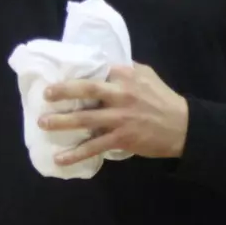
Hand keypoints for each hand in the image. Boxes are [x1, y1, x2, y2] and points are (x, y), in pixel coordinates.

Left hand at [38, 63, 189, 166]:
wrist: (182, 127)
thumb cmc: (162, 99)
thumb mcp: (146, 75)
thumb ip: (124, 70)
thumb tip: (101, 65)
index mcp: (126, 76)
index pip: (97, 71)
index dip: (76, 74)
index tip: (58, 76)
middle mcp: (122, 94)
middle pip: (87, 91)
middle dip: (63, 92)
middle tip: (45, 95)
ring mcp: (121, 118)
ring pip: (86, 120)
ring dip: (62, 122)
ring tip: (43, 123)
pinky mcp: (122, 138)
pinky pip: (94, 146)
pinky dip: (76, 153)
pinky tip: (60, 159)